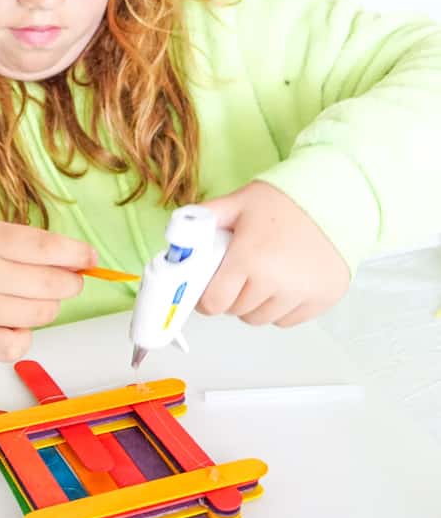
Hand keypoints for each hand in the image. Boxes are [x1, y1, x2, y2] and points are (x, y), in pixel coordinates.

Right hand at [0, 217, 96, 359]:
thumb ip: (35, 246)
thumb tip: (83, 264)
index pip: (46, 248)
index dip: (77, 255)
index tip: (91, 259)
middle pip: (50, 286)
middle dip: (70, 283)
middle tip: (67, 279)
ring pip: (40, 316)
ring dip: (49, 307)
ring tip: (33, 297)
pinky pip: (17, 346)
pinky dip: (25, 336)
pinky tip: (14, 322)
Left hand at [196, 181, 349, 326]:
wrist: (338, 197)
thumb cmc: (286, 199)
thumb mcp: (240, 202)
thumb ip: (206, 218)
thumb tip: (178, 231)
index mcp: (248, 259)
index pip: (214, 303)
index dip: (206, 298)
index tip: (209, 288)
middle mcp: (275, 282)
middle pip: (236, 312)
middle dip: (231, 297)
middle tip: (239, 275)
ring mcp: (301, 294)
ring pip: (262, 319)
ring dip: (256, 304)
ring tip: (263, 277)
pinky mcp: (322, 300)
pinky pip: (288, 320)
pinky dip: (281, 308)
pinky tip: (285, 283)